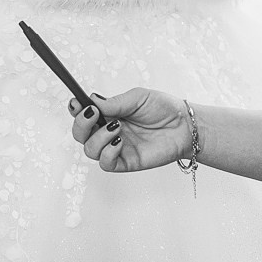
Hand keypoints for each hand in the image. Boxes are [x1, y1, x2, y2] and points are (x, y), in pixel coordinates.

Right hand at [68, 87, 190, 172]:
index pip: (84, 115)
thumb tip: (92, 101)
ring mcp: (116, 148)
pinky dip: (107, 153)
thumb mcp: (138, 97)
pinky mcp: (126, 162)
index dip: (75, 110)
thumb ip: (114, 102)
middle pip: (80, 134)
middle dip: (81, 124)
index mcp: (109, 114)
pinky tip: (119, 142)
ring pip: (90, 150)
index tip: (76, 103)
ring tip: (117, 128)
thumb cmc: (164, 109)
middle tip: (94, 114)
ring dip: (98, 137)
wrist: (185, 126)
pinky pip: (106, 163)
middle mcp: (109, 132)